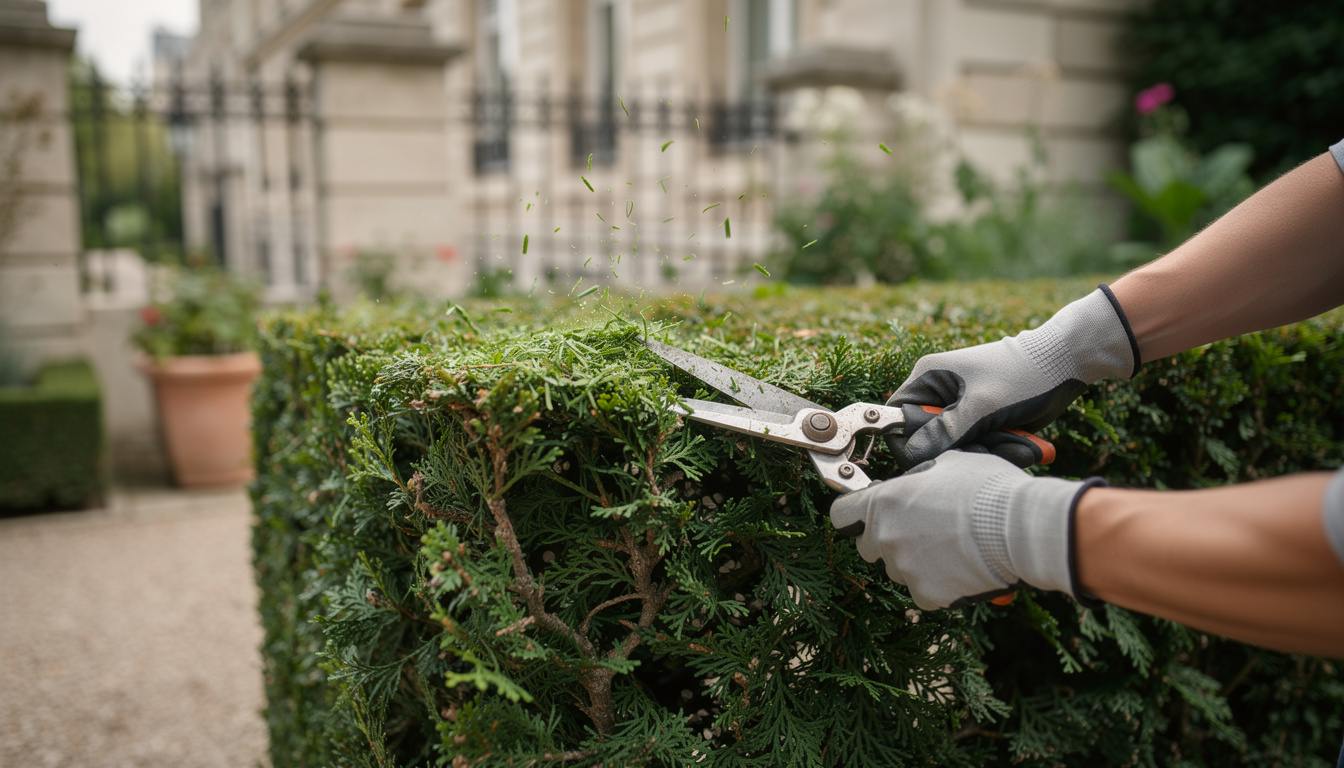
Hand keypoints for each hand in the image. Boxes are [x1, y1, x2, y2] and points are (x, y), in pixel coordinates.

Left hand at [829, 451, 1102, 609]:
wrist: (1020, 529)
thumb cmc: (988, 489)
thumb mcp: (948, 464)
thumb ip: (920, 478)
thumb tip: (920, 483)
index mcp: (883, 503)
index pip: (841, 515)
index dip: (852, 515)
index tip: (863, 516)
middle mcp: (886, 538)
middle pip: (869, 547)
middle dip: (887, 540)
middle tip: (921, 532)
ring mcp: (905, 570)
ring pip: (898, 570)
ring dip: (915, 562)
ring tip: (952, 549)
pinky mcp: (927, 596)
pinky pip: (923, 592)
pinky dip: (938, 584)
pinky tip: (962, 569)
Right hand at [886, 286, 1137, 469]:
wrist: (1066, 363)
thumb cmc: (1024, 374)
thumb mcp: (983, 404)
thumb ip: (945, 430)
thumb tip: (910, 454)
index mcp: (927, 378)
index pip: (895, 419)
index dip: (910, 442)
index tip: (941, 452)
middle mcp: (938, 394)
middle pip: (927, 440)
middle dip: (961, 448)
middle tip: (990, 443)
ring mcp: (960, 410)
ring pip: (955, 449)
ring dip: (986, 451)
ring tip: (1013, 437)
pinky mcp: (980, 423)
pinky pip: (977, 449)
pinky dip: (998, 450)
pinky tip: (1019, 440)